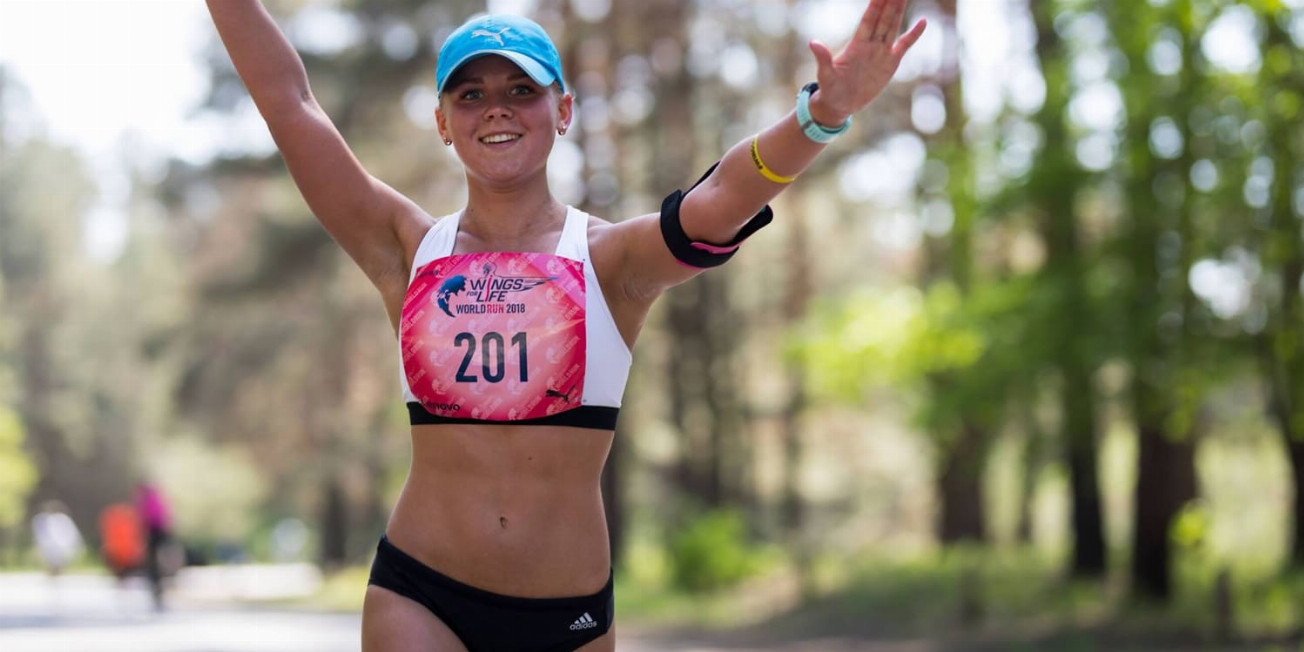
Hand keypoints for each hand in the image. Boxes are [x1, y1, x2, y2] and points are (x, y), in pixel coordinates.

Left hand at [807, 0, 926, 125]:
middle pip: (883, 18)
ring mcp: (881, 52)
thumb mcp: (825, 74)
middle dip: (890, 2)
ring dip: (898, 11)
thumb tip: (813, 42)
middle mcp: (870, 45)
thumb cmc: (830, 89)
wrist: (840, 104)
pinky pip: (904, 46)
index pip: (868, 20)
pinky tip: (922, 21)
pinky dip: (913, 35)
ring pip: (893, 26)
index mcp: (856, 45)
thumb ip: (823, 58)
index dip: (875, 5)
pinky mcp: (890, 63)